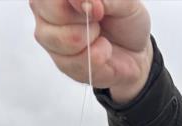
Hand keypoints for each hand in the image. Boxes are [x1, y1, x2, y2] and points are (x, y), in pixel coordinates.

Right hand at [30, 0, 152, 102]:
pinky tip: (102, 52)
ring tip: (101, 36)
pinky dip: (98, 58)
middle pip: (52, 13)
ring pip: (62, 40)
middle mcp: (46, 11)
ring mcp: (50, 38)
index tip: (98, 8)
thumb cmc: (126, 20)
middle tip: (99, 19)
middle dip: (85, 20)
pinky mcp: (62, 64)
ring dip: (91, 40)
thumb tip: (84, 3)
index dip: (75, 0)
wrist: (136, 53)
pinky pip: (76, 62)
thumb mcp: (125, 2)